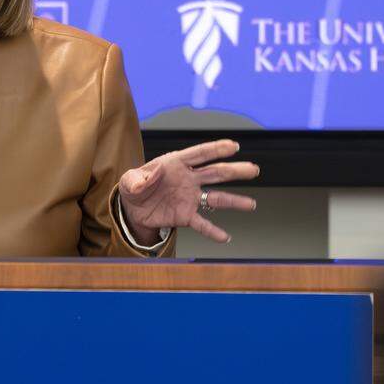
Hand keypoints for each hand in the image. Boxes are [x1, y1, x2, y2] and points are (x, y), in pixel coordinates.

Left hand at [118, 139, 258, 243]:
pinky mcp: (185, 216)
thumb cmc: (134, 187)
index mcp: (176, 163)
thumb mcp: (130, 180)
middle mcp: (188, 179)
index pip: (199, 154)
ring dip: (234, 201)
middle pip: (215, 173)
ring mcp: (189, 198)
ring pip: (216, 198)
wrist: (133, 208)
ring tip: (251, 204)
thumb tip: (154, 174)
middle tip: (253, 169)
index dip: (216, 149)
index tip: (234, 146)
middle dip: (234, 171)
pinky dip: (213, 231)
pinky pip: (202, 223)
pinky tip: (225, 237)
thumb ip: (140, 178)